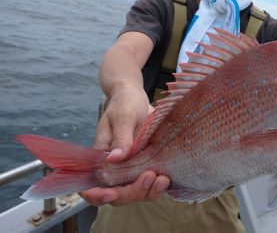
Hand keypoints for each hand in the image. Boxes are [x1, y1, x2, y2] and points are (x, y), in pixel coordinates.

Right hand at [80, 89, 169, 205]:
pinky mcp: (147, 166)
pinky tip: (167, 179)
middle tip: (150, 176)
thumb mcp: (122, 116)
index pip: (91, 187)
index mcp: (101, 158)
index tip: (111, 194)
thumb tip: (115, 158)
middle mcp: (114, 169)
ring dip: (148, 192)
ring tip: (163, 179)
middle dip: (132, 192)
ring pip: (136, 193)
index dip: (98, 196)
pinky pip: (150, 184)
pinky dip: (157, 186)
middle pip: (118, 195)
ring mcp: (131, 169)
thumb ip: (120, 137)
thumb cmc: (125, 104)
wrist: (138, 99)